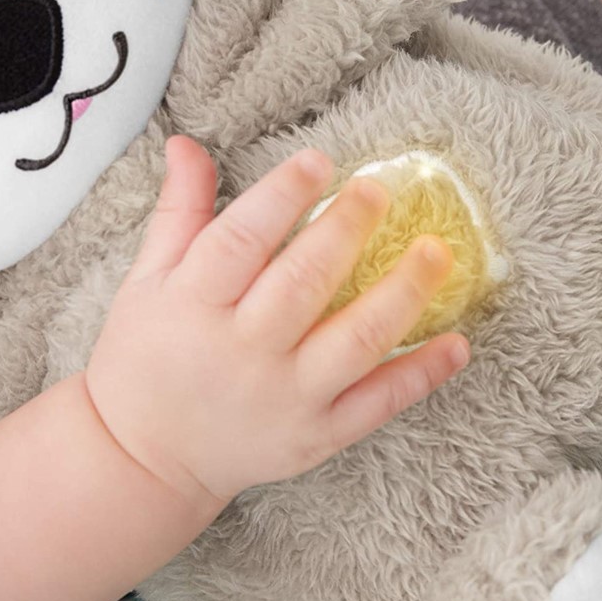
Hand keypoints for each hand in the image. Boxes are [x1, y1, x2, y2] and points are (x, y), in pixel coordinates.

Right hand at [84, 136, 469, 508]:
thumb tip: (186, 143)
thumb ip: (178, 213)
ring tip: (435, 252)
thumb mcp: (147, 280)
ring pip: (356, 340)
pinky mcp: (315, 435)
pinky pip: (377, 404)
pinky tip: (457, 343)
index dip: (282, 196)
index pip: (242, 240)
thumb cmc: (144, 358)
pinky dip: (421, 374)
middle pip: (306, 281)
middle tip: (377, 192)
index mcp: (194, 305)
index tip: (318, 162)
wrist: (145, 457)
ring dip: (403, 293)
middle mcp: (242, 351)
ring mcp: (284, 398)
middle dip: (348, 229)